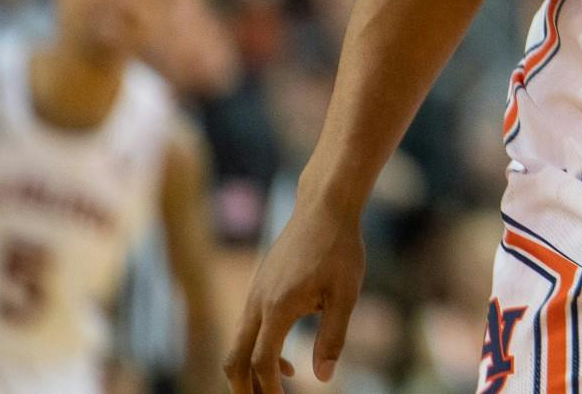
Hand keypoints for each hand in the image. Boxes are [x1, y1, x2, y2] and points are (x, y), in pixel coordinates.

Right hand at [224, 199, 364, 392]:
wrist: (324, 206)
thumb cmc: (340, 248)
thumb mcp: (346, 294)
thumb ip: (332, 337)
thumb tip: (322, 378)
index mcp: (278, 307)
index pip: (262, 362)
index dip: (269, 390)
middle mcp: (257, 302)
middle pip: (235, 358)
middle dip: (243, 388)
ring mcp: (255, 293)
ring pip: (239, 343)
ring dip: (252, 370)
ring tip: (278, 387)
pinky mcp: (260, 286)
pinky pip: (249, 328)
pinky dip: (258, 349)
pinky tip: (287, 357)